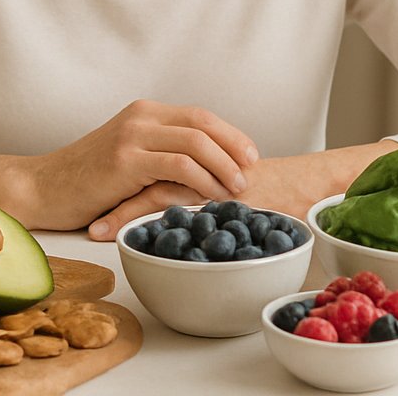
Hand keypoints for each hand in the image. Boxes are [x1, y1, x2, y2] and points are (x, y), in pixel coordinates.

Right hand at [24, 100, 258, 233]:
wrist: (41, 188)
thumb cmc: (85, 182)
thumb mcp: (128, 157)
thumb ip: (159, 153)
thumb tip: (205, 169)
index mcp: (144, 112)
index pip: (200, 115)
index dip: (230, 135)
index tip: (250, 156)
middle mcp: (141, 117)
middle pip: (203, 124)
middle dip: (234, 148)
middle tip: (251, 172)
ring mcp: (132, 136)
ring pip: (195, 143)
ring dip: (223, 167)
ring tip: (236, 190)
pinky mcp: (125, 160)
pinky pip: (177, 165)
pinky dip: (201, 180)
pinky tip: (209, 198)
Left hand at [86, 139, 397, 241]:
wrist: (318, 185)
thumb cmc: (282, 192)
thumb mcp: (237, 189)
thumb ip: (206, 192)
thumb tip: (174, 212)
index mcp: (202, 161)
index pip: (151, 166)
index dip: (118, 183)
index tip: (88, 201)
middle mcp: (204, 168)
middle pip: (146, 176)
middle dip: (110, 196)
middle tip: (79, 215)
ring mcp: (212, 183)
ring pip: (160, 190)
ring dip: (125, 212)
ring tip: (95, 230)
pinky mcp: (227, 199)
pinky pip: (189, 206)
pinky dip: (161, 221)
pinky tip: (138, 236)